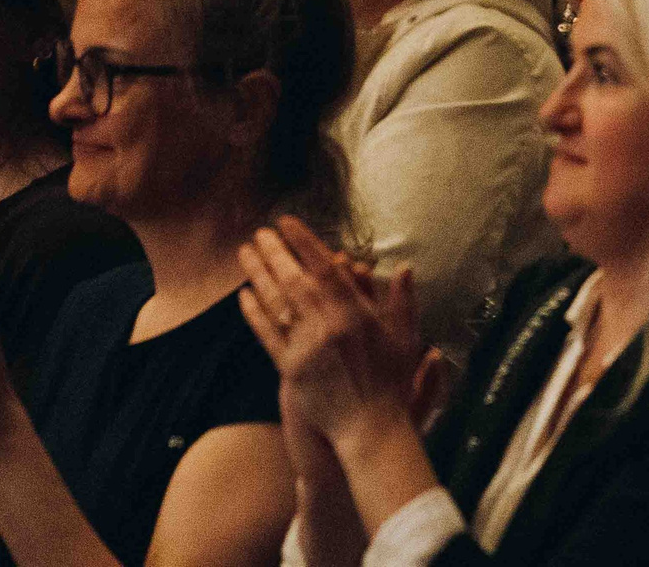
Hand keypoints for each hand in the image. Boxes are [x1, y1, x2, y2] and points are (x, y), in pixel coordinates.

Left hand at [236, 217, 426, 446]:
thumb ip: (402, 301)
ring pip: (276, 303)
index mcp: (356, 313)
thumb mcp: (405, 337)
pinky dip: (254, 314)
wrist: (370, 427)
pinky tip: (243, 297)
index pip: (325, 267)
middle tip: (260, 232)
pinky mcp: (290, 369)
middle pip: (295, 280)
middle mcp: (327, 326)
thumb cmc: (392, 382)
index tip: (287, 222)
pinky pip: (267, 336)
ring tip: (245, 253)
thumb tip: (405, 267)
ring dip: (258, 275)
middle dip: (275, 252)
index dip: (304, 242)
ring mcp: (306, 347)